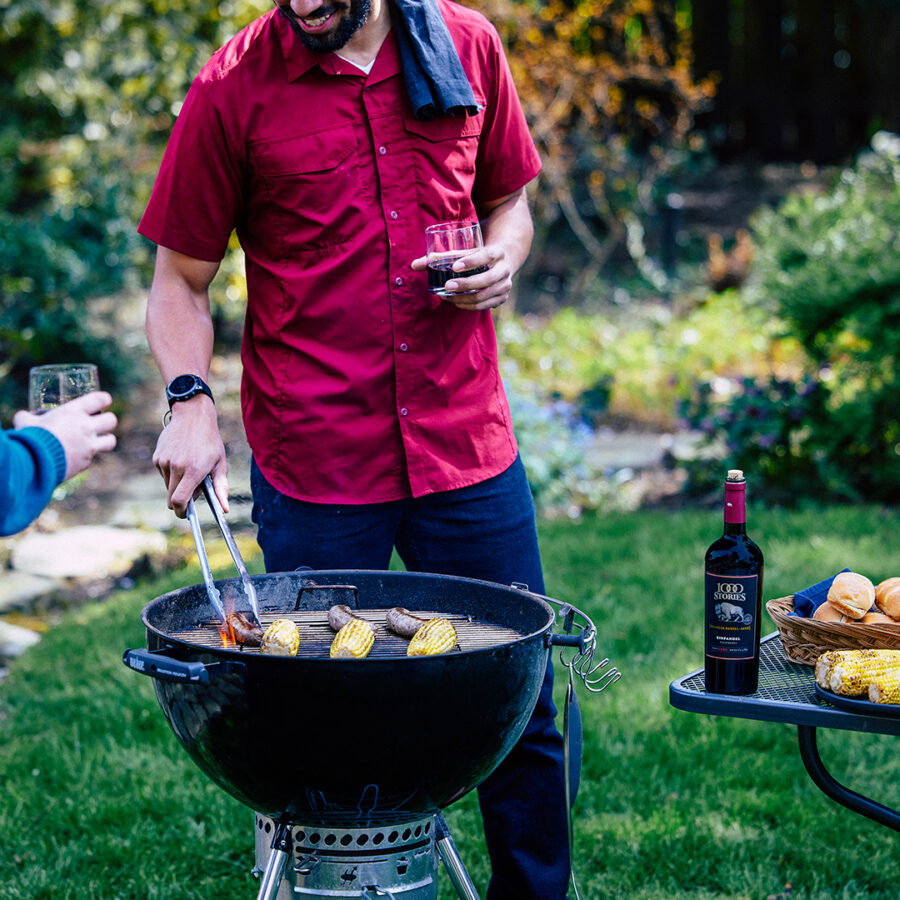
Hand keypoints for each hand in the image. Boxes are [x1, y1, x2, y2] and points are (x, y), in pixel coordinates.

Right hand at [13, 391, 117, 480]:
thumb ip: (27, 417)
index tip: (103, 401)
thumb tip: (23, 416)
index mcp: (73, 412)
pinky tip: (74, 456)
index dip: (104, 399)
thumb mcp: (25, 422)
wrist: (33, 463)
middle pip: (112, 420)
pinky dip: (86, 457)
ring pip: (111, 441)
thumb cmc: (29, 438)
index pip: (101, 399)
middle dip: (107, 421)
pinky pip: (92, 458)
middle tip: (99, 423)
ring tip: (96, 440)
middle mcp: (86, 427)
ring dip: (105, 440)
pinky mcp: (86, 462)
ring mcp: (89, 446)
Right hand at [152, 395, 228, 517]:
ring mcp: (164, 461)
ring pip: (168, 486)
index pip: (179, 501)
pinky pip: (163, 474)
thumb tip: (224, 509)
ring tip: (190, 468)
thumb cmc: (210, 441)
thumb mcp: (221, 463)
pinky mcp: (157, 457)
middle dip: (181, 500)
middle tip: (195, 488)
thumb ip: (221, 488)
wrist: (192, 416)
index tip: (186, 514)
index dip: (181, 512)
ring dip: (177, 485)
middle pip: (171, 498)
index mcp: (193, 470)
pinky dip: (171, 474)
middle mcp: (176, 467)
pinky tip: (181, 459)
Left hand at [411, 242, 513, 310]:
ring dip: (464, 297)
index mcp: (497, 252)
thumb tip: (414, 265)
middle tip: (447, 286)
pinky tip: (456, 302)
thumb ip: (440, 257)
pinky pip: (483, 306)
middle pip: (486, 279)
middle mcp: (505, 269)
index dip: (471, 261)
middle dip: (465, 284)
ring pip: (484, 296)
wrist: (502, 262)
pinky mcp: (502, 298)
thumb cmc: (476, 255)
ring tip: (447, 296)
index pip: (486, 256)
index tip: (454, 267)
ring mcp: (505, 285)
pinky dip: (468, 305)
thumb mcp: (464, 251)